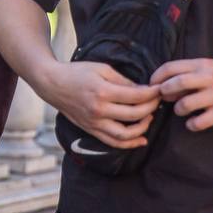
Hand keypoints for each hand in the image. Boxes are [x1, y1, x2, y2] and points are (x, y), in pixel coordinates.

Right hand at [35, 61, 159, 148]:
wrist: (53, 84)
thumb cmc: (77, 72)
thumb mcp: (101, 68)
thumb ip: (123, 80)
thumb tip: (142, 90)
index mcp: (102, 91)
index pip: (135, 96)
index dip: (152, 93)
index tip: (160, 89)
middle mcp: (99, 110)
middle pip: (134, 115)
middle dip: (151, 108)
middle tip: (158, 101)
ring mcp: (94, 123)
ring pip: (125, 135)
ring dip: (143, 128)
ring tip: (150, 118)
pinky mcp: (91, 130)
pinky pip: (113, 142)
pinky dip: (129, 144)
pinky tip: (142, 139)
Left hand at [151, 58, 212, 130]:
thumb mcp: (207, 69)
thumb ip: (186, 75)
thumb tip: (160, 88)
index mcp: (202, 65)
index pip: (171, 67)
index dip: (157, 77)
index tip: (152, 86)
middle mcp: (209, 78)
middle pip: (177, 83)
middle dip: (165, 92)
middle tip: (165, 98)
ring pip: (186, 104)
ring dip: (178, 109)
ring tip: (181, 110)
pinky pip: (199, 122)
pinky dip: (191, 124)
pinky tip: (193, 122)